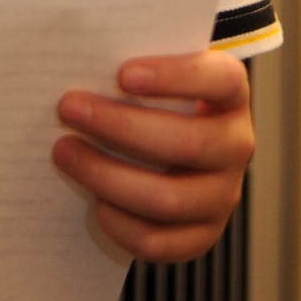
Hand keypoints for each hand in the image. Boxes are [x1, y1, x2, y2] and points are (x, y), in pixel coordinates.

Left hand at [52, 50, 253, 262]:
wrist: (170, 141)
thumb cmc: (150, 95)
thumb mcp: (150, 71)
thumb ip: (127, 64)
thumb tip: (72, 59)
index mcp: (230, 93)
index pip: (218, 80)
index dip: (175, 77)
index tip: (122, 74)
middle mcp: (235, 145)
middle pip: (187, 143)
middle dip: (120, 127)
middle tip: (68, 109)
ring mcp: (223, 194)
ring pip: (168, 198)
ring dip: (107, 175)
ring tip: (64, 152)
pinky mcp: (203, 233)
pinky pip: (160, 241)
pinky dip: (120, 223)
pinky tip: (94, 201)